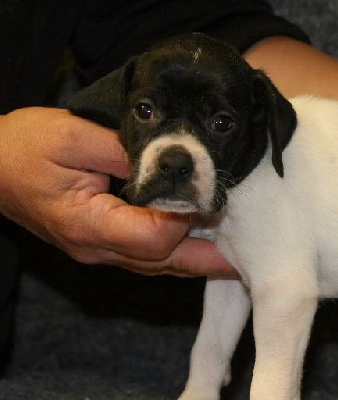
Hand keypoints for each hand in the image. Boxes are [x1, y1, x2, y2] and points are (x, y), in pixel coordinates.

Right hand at [0, 108, 235, 276]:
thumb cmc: (23, 147)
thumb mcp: (73, 135)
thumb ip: (124, 149)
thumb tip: (173, 159)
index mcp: (90, 226)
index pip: (157, 238)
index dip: (188, 219)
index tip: (210, 196)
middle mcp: (99, 249)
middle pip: (168, 261)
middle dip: (210, 255)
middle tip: (252, 249)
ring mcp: (101, 252)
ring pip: (162, 264)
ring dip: (199, 256)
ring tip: (238, 247)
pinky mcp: (105, 245)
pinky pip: (150, 255)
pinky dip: (179, 248)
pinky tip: (204, 236)